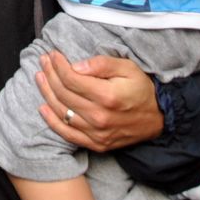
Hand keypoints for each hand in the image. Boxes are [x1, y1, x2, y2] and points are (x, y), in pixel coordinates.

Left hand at [35, 50, 162, 151]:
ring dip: (46, 93)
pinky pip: (68, 134)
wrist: (158, 118)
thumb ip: (101, 64)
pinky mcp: (97, 144)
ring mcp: (97, 133)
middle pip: (63, 93)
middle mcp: (100, 117)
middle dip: (49, 74)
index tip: (52, 54)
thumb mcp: (127, 68)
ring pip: (62, 112)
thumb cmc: (141, 89)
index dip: (58, 65)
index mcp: (107, 96)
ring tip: (40, 77)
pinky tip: (42, 108)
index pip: (71, 79)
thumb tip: (75, 66)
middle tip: (43, 61)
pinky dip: (52, 121)